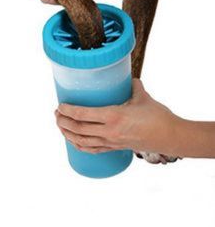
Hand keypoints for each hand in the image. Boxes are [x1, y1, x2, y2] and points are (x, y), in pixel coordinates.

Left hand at [55, 79, 181, 154]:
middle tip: (57, 113)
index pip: (83, 114)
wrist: (170, 136)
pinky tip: (74, 142)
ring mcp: (111, 142)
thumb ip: (132, 85)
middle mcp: (109, 131)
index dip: (68, 110)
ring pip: (82, 141)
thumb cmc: (158, 117)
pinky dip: (80, 146)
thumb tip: (128, 78)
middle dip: (63, 121)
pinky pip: (93, 149)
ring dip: (68, 134)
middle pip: (78, 129)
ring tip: (60, 126)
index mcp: (114, 116)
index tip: (60, 105)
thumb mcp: (142, 97)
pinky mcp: (116, 148)